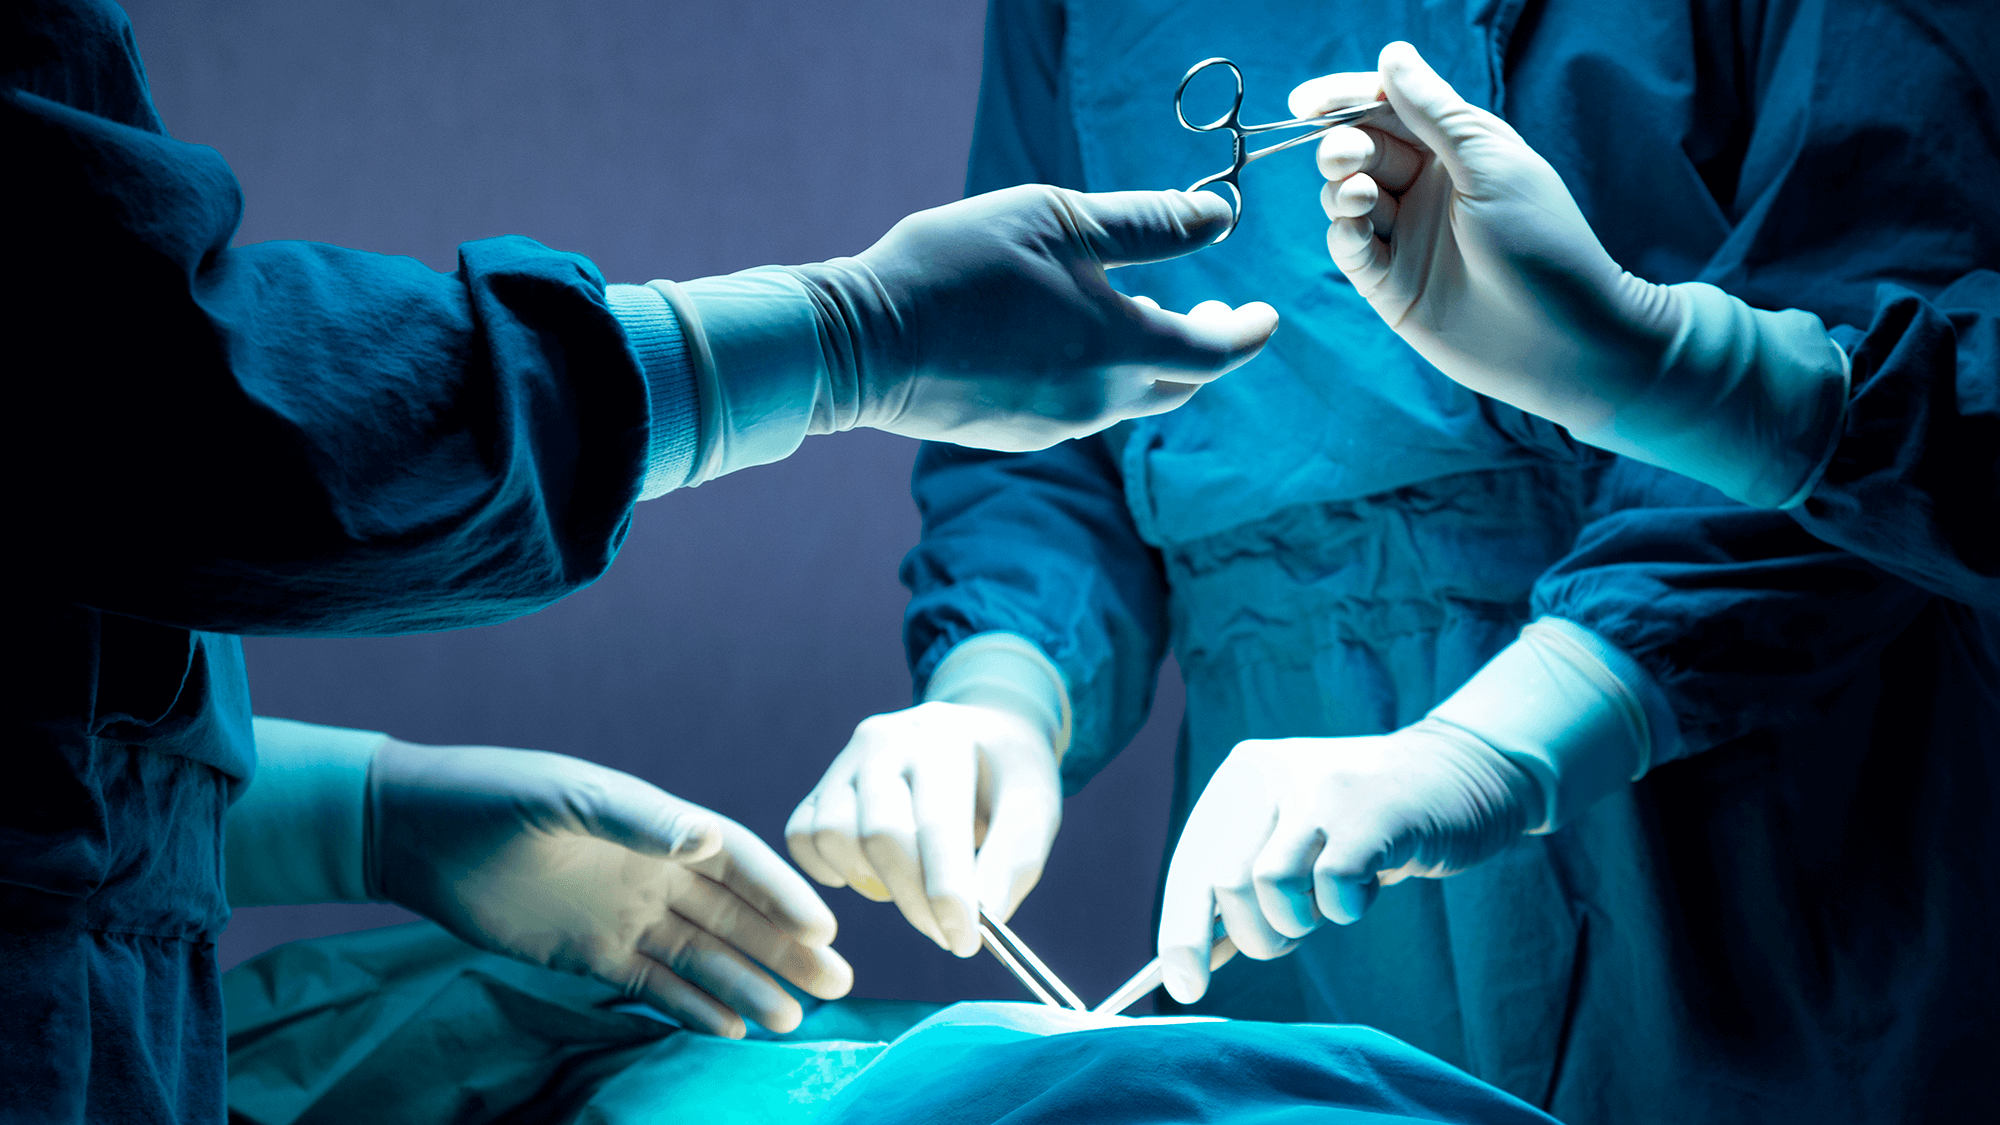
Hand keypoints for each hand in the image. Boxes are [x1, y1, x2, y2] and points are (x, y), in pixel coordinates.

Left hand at [368, 740, 851, 1038]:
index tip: (825, 928)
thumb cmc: (493, 796)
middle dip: (786, 948)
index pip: (737, 862)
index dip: (782, 894)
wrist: (414, 833)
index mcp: (657, 826)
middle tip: (839, 985)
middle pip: (735, 916)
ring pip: (702, 957)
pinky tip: (730, 1029)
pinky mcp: (588, 954)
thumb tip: (704, 840)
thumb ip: (635, 819)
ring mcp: (624, 915)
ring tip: (793, 1019)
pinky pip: (652, 985)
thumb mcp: (563, 797)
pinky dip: (691, 1007)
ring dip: (749, 984)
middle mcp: (653, 872)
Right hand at [786, 701, 1062, 956]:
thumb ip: (1015, 861)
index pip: (937, 822)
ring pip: (831, 835)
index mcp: (945, 738)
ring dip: (872, 883)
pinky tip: (873, 875)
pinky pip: (801, 836)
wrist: (978, 734)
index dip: (948, 890)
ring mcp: (847, 760)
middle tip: (947, 934)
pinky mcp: (822, 784)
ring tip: (914, 888)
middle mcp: (886, 739)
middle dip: (915, 900)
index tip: (964, 942)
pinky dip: (828, 869)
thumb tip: (987, 917)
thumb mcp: (1035, 808)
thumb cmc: (1007, 778)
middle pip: (880, 834)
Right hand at [805, 185, 1279, 449]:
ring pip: (1127, 397)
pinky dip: (1094, 374)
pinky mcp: (1018, 434)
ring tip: (1128, 309)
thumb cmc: (959, 266)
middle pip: (1179, 384)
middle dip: (1203, 346)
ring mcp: (1056, 426)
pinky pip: (1080, 407)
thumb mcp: (1059, 219)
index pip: (1216, 353)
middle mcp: (1099, 401)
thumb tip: (1222, 218)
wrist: (863, 341)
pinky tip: (1063, 338)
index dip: (1247, 332)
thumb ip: (1148, 225)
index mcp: (1121, 348)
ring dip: (1142, 357)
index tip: (1264, 313)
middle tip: (1207, 306)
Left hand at [1157, 718, 1539, 1003]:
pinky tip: (1371, 883)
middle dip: (1257, 934)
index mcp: (1241, 776)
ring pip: (1270, 887)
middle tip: (1296, 932)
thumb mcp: (1292, 842)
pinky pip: (1333, 889)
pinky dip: (1349, 908)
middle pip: (1223, 883)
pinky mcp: (1371, 811)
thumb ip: (1242, 890)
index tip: (1185, 987)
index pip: (1191, 866)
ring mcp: (1320, 786)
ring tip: (1334, 900)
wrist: (1460, 773)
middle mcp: (1270, 771)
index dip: (1181, 933)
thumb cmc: (1365, 825)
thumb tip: (1188, 965)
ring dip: (1302, 921)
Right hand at [1290, 42, 1683, 434]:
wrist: (1565, 342)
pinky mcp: (1388, 284)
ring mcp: (1405, 237)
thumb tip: (1392, 54)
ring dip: (1341, 189)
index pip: (1387, 109)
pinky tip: (1356, 228)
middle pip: (1360, 150)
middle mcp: (1425, 188)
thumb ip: (1434, 113)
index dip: (1344, 100)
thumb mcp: (1490, 163)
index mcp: (1455, 149)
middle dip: (1342, 147)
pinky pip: (1347, 247)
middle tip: (1347, 158)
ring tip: (1361, 198)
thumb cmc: (1543, 244)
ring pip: (1344, 197)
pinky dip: (1342, 232)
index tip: (1306, 101)